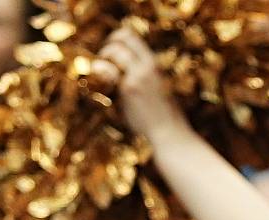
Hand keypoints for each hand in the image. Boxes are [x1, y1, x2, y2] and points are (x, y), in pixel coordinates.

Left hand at [96, 28, 191, 142]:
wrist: (170, 133)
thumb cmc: (164, 118)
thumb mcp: (158, 90)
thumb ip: (144, 79)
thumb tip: (126, 76)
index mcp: (154, 65)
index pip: (133, 37)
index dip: (118, 39)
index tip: (112, 52)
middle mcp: (147, 66)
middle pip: (123, 37)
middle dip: (109, 45)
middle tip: (104, 60)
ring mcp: (138, 76)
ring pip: (115, 51)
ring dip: (103, 57)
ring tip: (99, 70)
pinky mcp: (129, 88)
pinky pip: (110, 71)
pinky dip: (102, 71)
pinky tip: (99, 78)